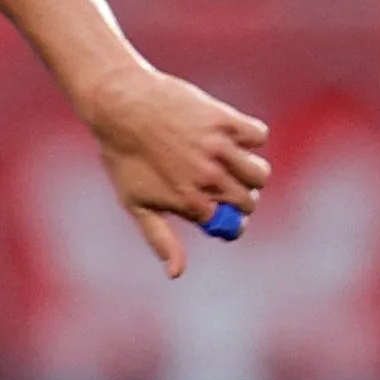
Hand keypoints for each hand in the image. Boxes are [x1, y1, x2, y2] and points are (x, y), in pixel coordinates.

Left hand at [78, 64, 269, 277]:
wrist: (119, 105)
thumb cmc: (124, 157)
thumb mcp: (136, 203)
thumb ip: (161, 239)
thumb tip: (176, 274)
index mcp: (190, 202)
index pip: (233, 226)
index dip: (229, 221)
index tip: (222, 212)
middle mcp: (208, 178)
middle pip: (249, 200)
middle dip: (240, 198)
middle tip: (221, 185)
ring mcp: (219, 148)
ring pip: (260, 172)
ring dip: (249, 171)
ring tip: (228, 162)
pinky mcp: (226, 121)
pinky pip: (258, 136)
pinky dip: (248, 137)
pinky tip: (226, 136)